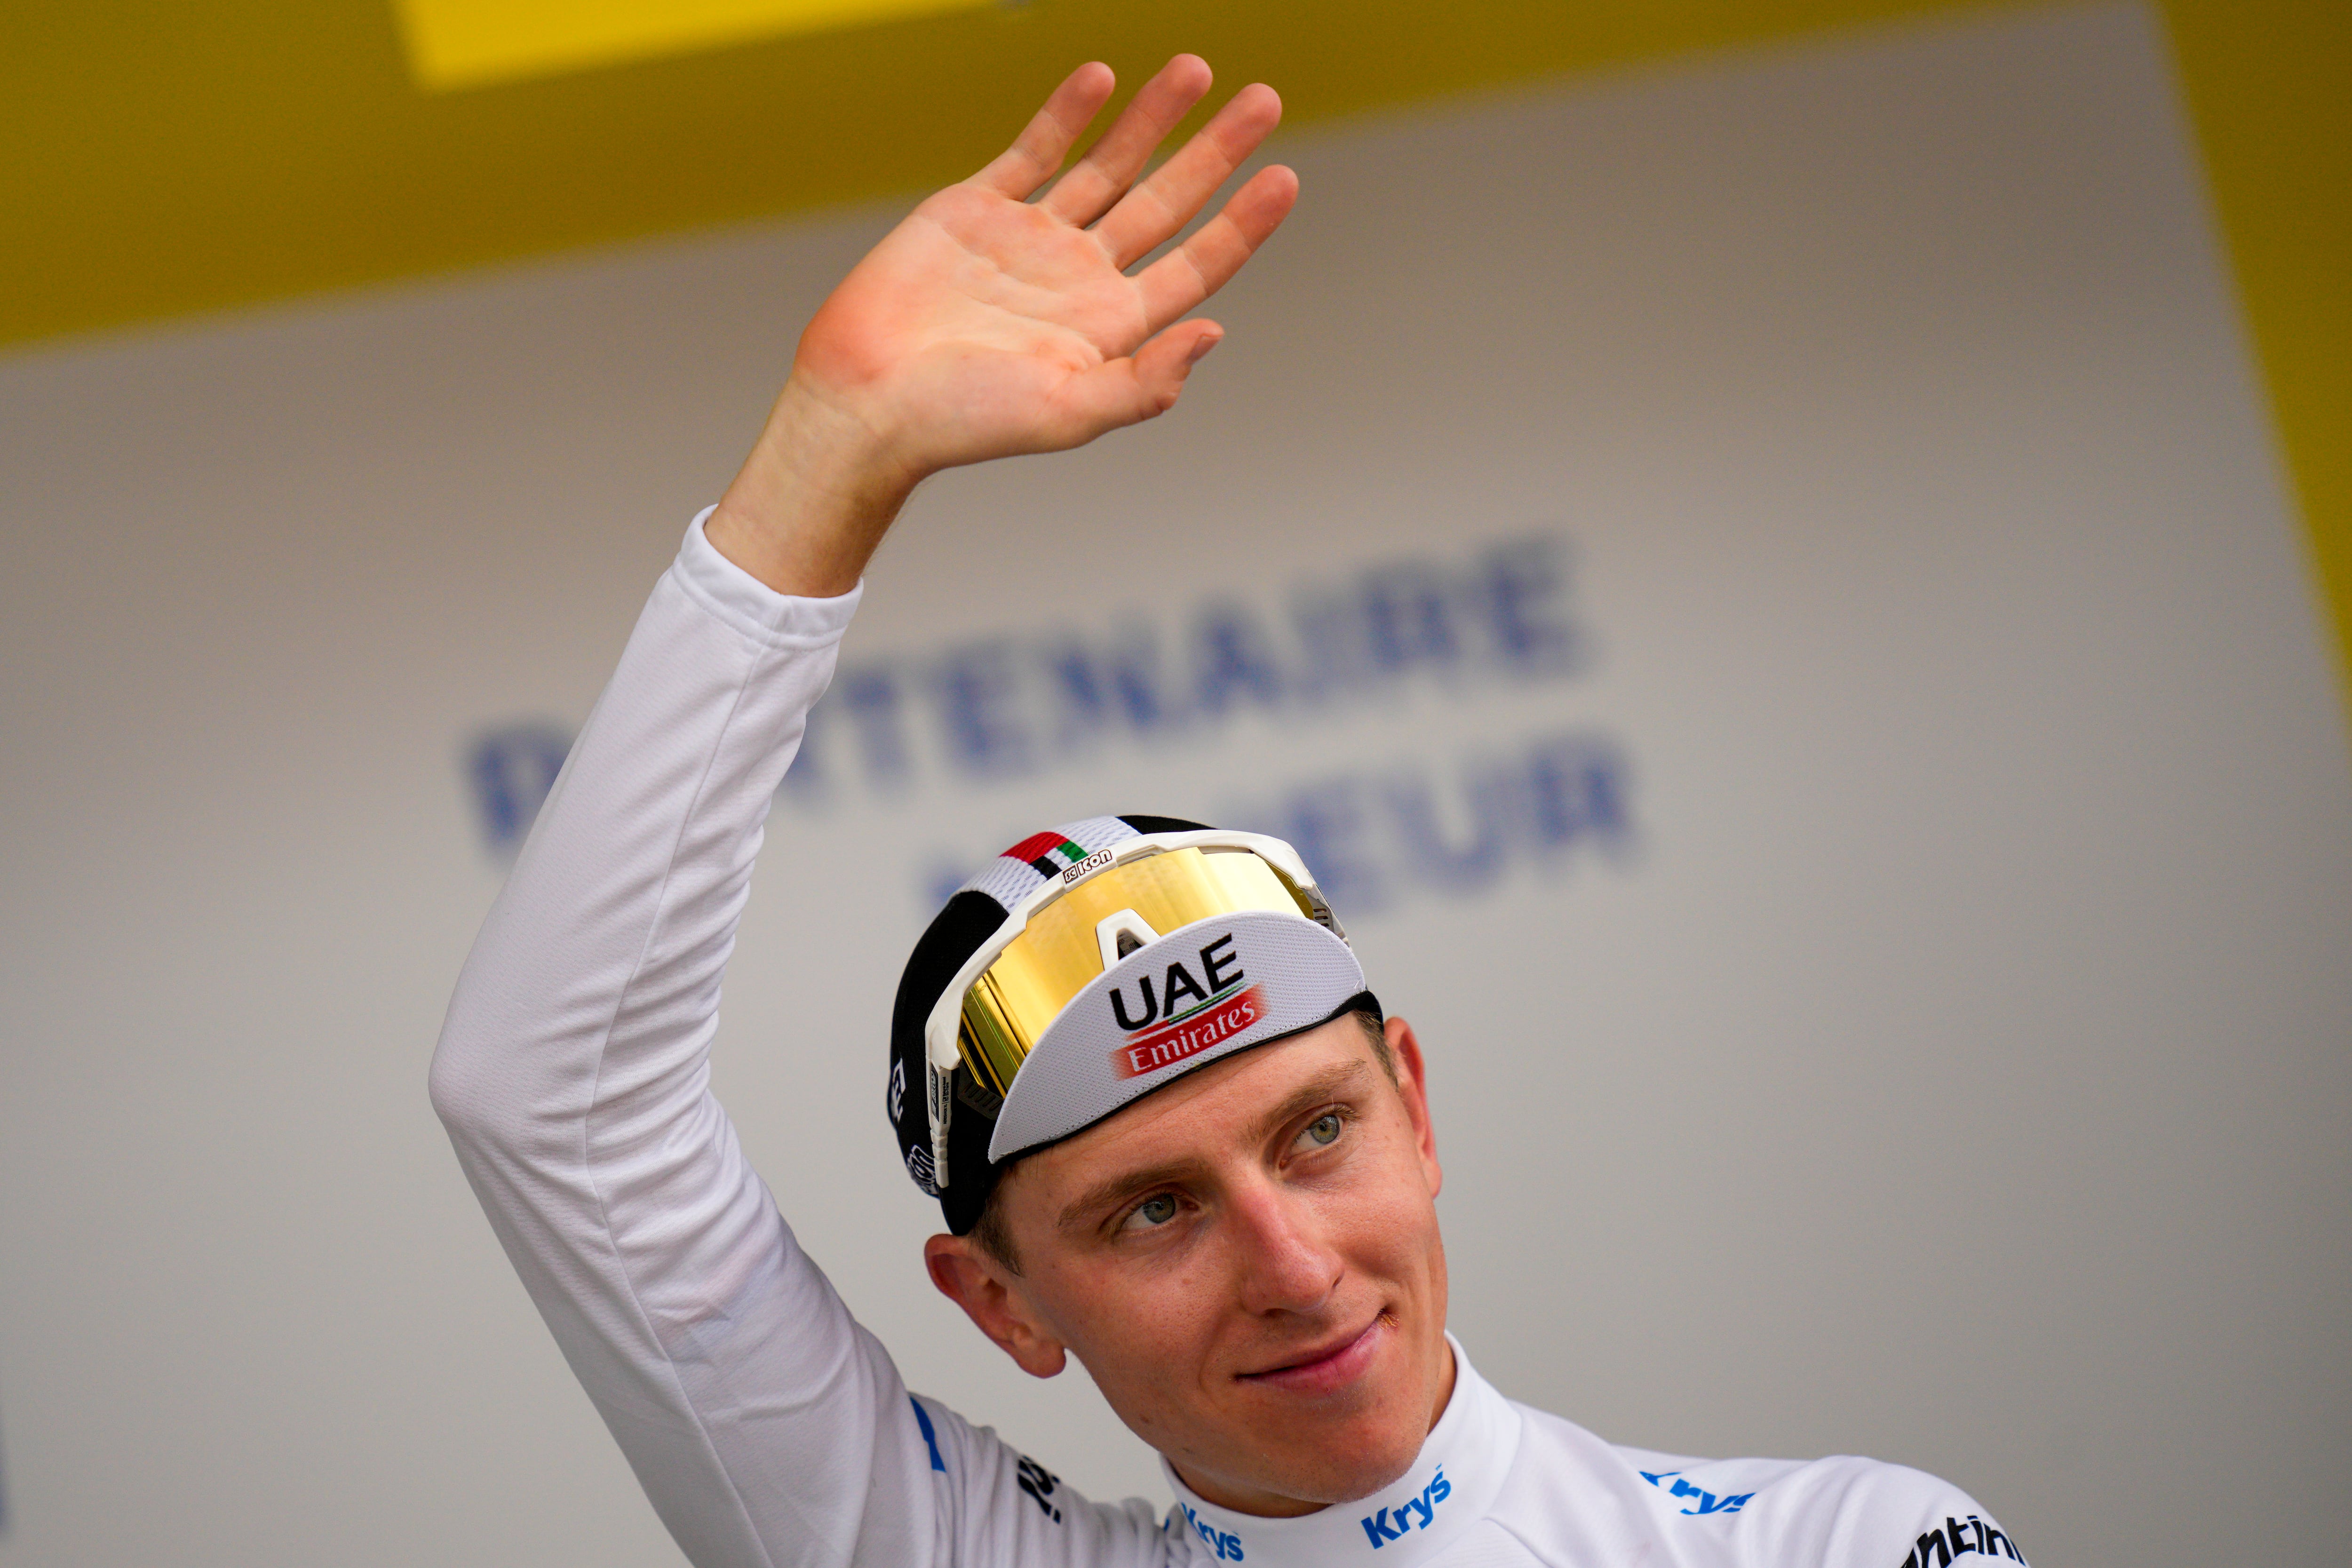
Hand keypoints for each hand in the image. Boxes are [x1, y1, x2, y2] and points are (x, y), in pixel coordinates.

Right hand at [709, 57, 1297, 595]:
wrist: (866, 399)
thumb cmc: (963, 422)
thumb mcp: (1067, 414)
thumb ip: (1144, 382)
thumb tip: (1214, 333)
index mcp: (1111, 327)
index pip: (1197, 264)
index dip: (1243, 223)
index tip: (1284, 177)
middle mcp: (1080, 278)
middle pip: (1167, 202)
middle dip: (1216, 152)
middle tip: (1265, 101)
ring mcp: (1030, 239)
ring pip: (1109, 165)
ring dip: (1154, 119)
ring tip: (1197, 70)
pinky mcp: (975, 209)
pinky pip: (1034, 149)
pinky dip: (1068, 113)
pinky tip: (1103, 79)